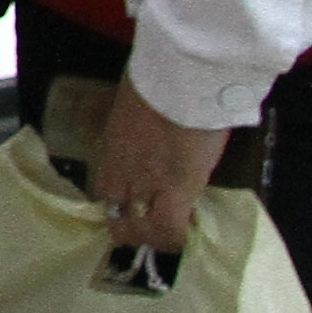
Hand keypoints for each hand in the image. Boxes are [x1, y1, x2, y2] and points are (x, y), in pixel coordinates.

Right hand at [94, 73, 232, 255]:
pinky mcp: (109, 140)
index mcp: (180, 184)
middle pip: (131, 223)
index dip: (168, 242)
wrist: (183, 70)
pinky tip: (116, 188)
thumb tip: (185, 196)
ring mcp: (122, 159)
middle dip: (139, 235)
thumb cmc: (209, 111)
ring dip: (118, 214)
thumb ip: (193, 179)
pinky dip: (109, 189)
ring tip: (125, 217)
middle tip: (148, 235)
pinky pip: (102, 175)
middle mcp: (146, 178)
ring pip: (109, 202)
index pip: (165, 230)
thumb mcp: (209, 156)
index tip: (177, 239)